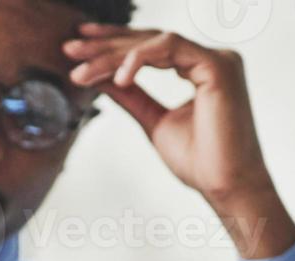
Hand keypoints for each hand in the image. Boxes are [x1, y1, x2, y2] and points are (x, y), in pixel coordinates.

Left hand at [64, 24, 294, 259]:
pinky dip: (139, 59)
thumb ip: (132, 96)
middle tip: (69, 50)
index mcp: (200, 69)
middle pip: (149, 40)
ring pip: (154, 41)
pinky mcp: (218, 66)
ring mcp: (217, 59)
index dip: (113, 44)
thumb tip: (102, 78)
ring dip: (113, 54)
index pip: (150, 47)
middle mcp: (211, 58)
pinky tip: (118, 78)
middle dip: (105, 45)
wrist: (226, 187)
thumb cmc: (200, 163)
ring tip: (81, 72)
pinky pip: (169, 47)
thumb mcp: (154, 122)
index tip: (78, 51)